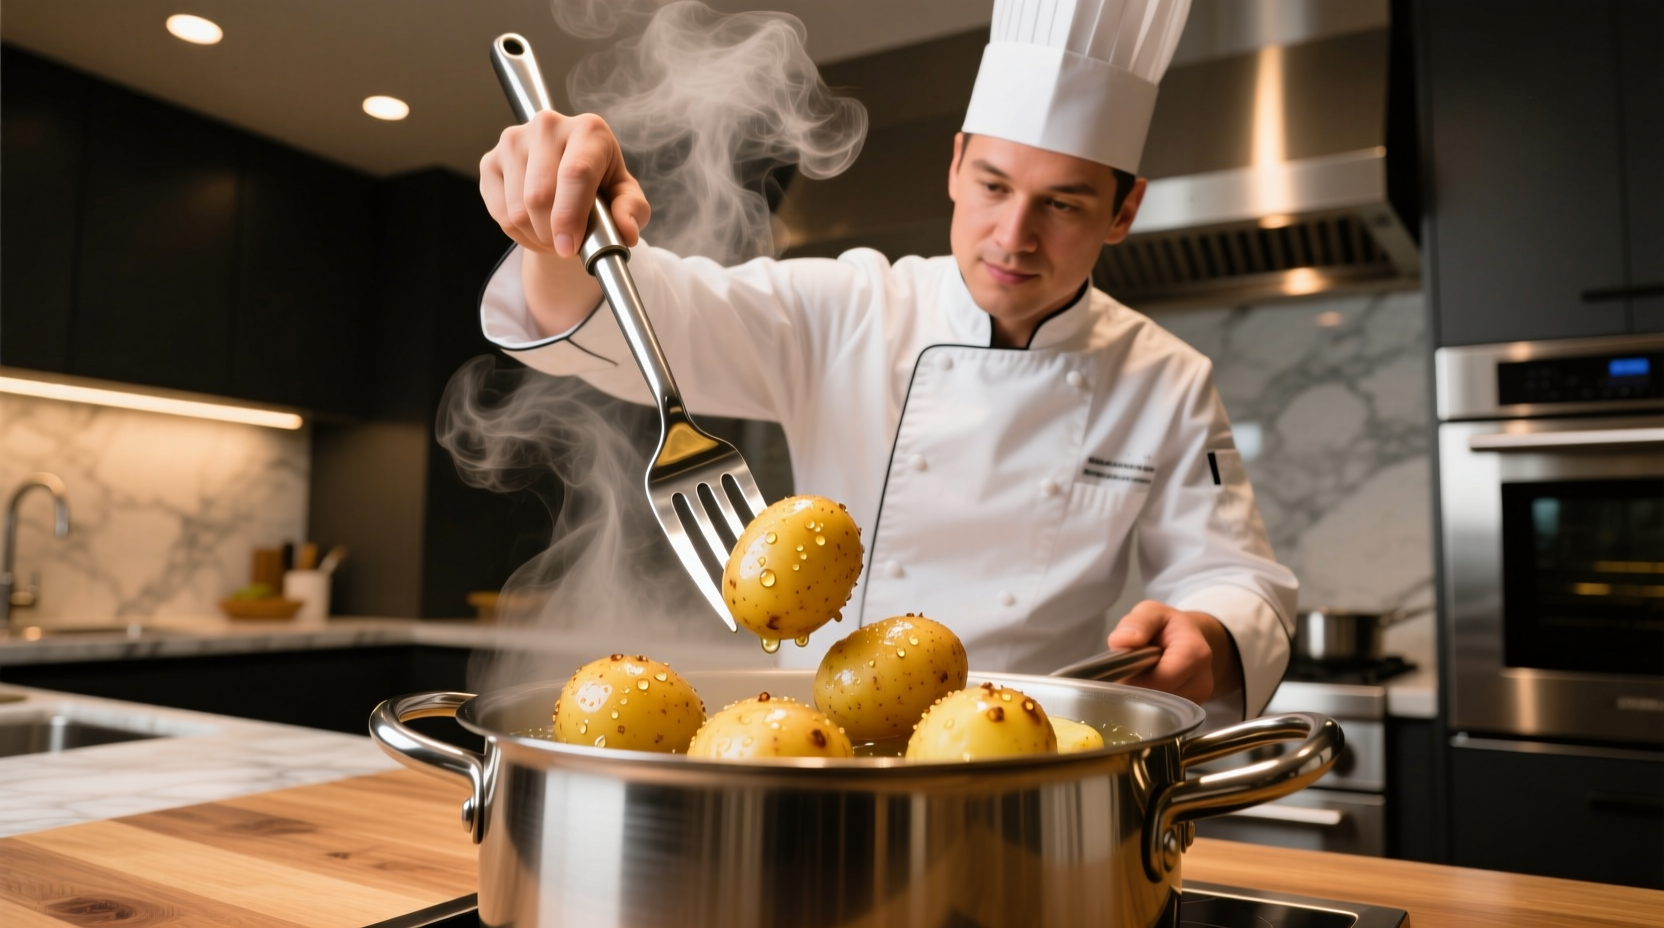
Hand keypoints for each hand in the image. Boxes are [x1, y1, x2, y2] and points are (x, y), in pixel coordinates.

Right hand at [479, 111, 649, 258]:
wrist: (566, 181)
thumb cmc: (601, 186)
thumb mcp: (626, 197)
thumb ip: (632, 212)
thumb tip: (626, 231)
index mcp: (588, 130)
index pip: (575, 173)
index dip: (570, 216)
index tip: (570, 247)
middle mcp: (547, 126)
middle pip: (540, 196)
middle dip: (553, 234)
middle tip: (568, 246)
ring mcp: (514, 141)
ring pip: (518, 209)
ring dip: (536, 236)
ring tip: (554, 235)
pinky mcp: (490, 160)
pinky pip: (499, 212)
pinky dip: (518, 233)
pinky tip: (534, 227)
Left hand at [1106, 600, 1242, 703]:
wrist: (1189, 640)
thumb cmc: (1167, 626)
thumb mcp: (1151, 612)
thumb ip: (1137, 623)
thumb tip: (1122, 641)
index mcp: (1195, 653)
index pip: (1159, 679)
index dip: (1135, 676)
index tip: (1123, 665)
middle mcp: (1202, 682)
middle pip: (1158, 697)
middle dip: (1136, 686)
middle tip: (1129, 670)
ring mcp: (1198, 701)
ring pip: (1158, 709)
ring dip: (1142, 694)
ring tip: (1142, 675)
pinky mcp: (1190, 712)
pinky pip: (1163, 714)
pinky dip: (1150, 702)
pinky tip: (1149, 685)